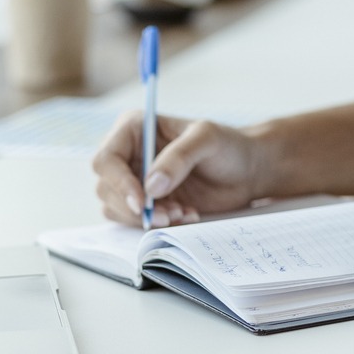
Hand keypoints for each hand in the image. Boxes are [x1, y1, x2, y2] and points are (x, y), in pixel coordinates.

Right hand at [92, 112, 267, 226]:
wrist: (246, 171)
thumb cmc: (228, 146)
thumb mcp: (207, 139)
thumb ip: (179, 157)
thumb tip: (151, 185)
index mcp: (133, 129)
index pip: (107, 159)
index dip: (119, 183)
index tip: (143, 202)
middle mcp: (128, 154)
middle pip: (106, 188)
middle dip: (136, 207)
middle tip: (169, 215)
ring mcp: (134, 180)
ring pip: (117, 208)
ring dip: (148, 218)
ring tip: (182, 212)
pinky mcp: (147, 203)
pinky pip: (136, 221)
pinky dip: (157, 224)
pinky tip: (185, 215)